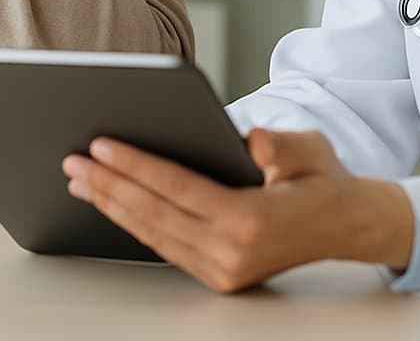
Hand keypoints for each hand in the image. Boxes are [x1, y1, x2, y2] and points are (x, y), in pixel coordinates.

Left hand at [61, 129, 414, 292]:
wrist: (347, 226)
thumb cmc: (323, 178)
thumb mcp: (311, 149)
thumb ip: (282, 144)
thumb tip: (253, 141)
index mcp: (252, 219)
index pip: (179, 188)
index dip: (136, 165)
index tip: (101, 145)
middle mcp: (234, 253)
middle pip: (155, 214)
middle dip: (109, 185)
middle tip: (72, 160)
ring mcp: (224, 272)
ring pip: (153, 234)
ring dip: (112, 205)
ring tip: (79, 179)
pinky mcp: (218, 277)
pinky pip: (165, 246)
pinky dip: (133, 223)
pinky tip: (110, 201)